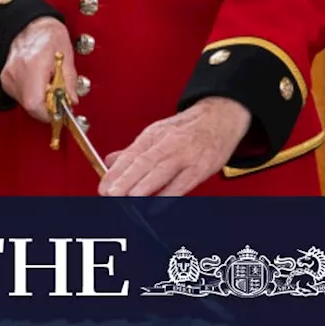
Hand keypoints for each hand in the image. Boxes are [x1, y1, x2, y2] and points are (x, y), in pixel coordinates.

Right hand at [0, 17, 76, 122]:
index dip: (49, 113)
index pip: (35, 103)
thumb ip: (69, 81)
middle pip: (31, 105)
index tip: (60, 112)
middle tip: (59, 97)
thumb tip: (71, 101)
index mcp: (33, 64)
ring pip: (25, 103)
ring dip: (40, 100)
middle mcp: (16, 72)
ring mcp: (8, 76)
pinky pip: (20, 95)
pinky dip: (32, 94)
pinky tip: (39, 81)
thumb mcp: (66, 54)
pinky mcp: (5, 79)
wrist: (29, 23)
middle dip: (48, 106)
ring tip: (49, 83)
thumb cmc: (47, 33)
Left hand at [98, 97, 251, 196]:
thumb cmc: (188, 128)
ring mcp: (186, 156)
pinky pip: (183, 184)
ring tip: (127, 200)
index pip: (131, 155)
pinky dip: (169, 196)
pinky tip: (156, 207)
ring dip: (143, 188)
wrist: (220, 118)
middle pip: (143, 162)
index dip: (115, 172)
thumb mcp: (157, 133)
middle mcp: (168, 144)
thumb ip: (134, 151)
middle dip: (125, 180)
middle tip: (111, 194)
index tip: (103, 186)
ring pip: (161, 171)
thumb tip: (110, 162)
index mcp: (154, 135)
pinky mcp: (201, 168)